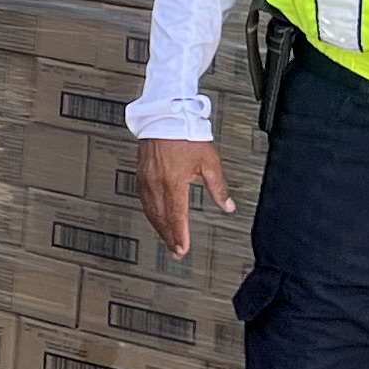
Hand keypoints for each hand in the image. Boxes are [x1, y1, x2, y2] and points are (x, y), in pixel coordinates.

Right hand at [136, 139, 232, 257]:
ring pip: (151, 211)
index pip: (177, 216)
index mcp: (174, 183)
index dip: (180, 235)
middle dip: (169, 236)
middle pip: (162, 218)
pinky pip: (144, 200)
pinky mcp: (141, 174)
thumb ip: (218, 187)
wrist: (165, 117)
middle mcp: (157, 184)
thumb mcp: (209, 161)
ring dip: (159, 227)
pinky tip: (155, 217)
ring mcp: (146, 180)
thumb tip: (227, 206)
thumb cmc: (185, 134)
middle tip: (176, 251)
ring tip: (167, 239)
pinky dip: (151, 213)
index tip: (183, 248)